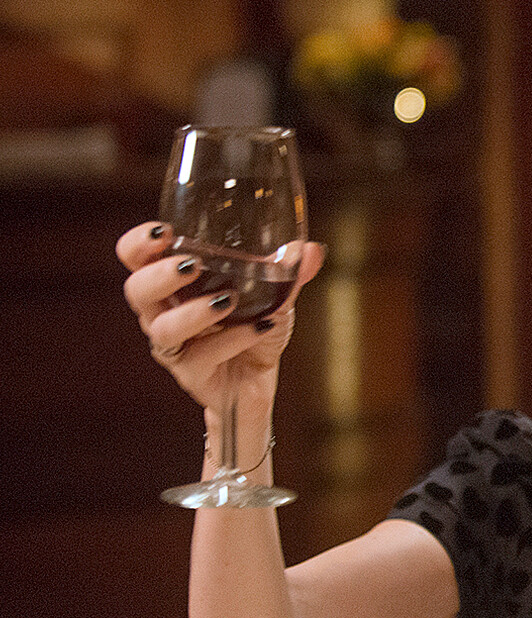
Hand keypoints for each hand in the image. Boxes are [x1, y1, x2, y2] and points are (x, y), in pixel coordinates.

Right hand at [120, 221, 322, 414]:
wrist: (257, 385)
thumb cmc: (253, 331)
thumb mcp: (274, 298)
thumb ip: (288, 274)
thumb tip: (311, 249)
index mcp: (172, 287)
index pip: (135, 260)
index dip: (138, 245)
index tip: (163, 231)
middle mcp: (163, 315)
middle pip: (136, 291)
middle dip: (158, 275)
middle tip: (190, 264)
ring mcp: (175, 348)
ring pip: (163, 329)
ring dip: (194, 312)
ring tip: (227, 300)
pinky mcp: (192, 376)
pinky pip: (203, 357)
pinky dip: (234, 338)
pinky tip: (260, 328)